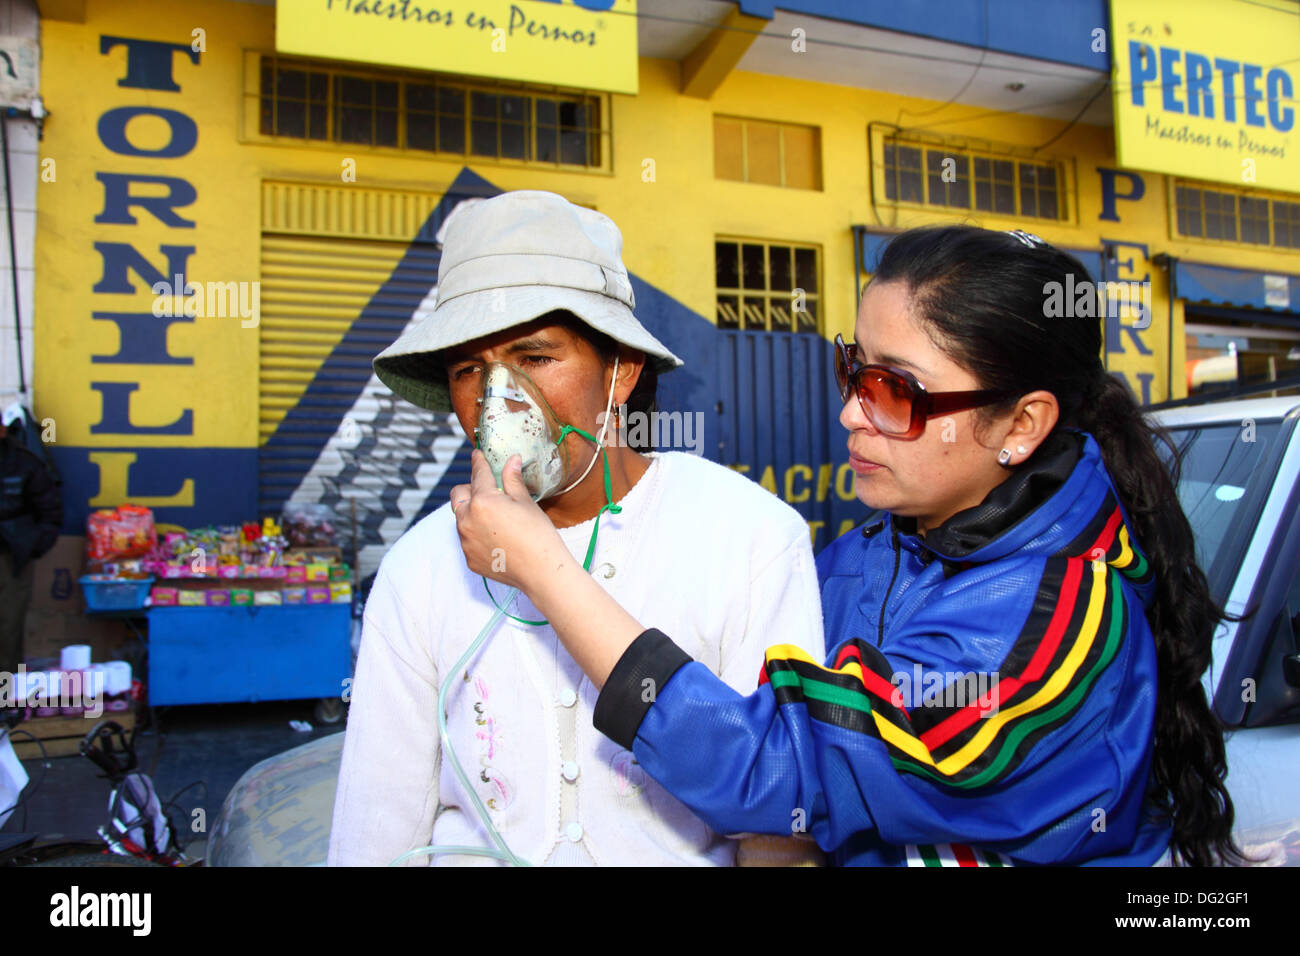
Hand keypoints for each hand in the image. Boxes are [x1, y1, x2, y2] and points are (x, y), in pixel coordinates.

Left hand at [451, 449, 576, 592]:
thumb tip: (511, 460)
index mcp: (482, 501)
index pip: (478, 474)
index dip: (478, 462)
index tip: (477, 456)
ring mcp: (466, 541)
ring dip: (472, 513)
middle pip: (458, 494)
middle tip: (488, 491)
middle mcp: (467, 520)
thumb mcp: (525, 502)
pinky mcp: (469, 558)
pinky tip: (497, 538)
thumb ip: (512, 480)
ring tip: (496, 518)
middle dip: (470, 489)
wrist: (541, 571)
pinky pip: (467, 539)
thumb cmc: (537, 535)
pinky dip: (477, 534)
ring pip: (461, 518)